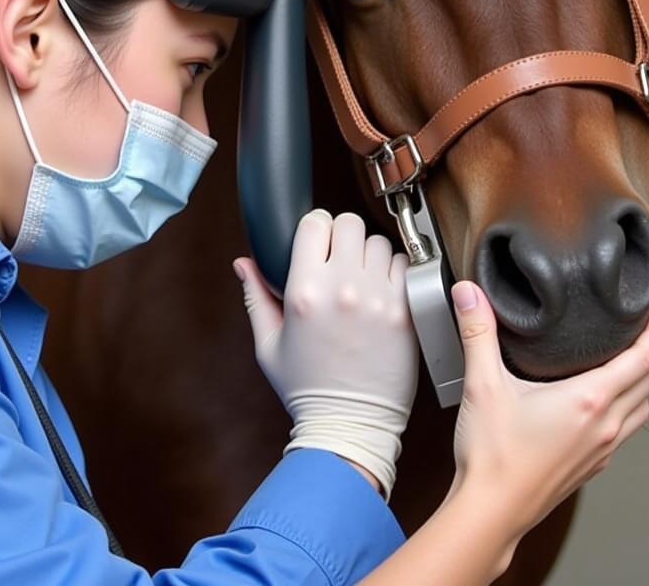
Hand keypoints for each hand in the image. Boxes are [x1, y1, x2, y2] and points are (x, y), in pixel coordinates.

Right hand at [233, 210, 418, 500]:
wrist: (349, 425)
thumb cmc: (307, 388)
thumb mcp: (268, 344)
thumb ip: (256, 296)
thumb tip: (243, 263)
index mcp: (305, 291)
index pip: (314, 223)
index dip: (314, 227)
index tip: (316, 240)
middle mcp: (342, 288)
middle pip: (349, 223)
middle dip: (342, 234)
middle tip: (339, 256)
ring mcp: (377, 298)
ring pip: (378, 242)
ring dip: (369, 253)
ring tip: (361, 276)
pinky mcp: (404, 311)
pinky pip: (405, 266)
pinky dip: (395, 271)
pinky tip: (382, 289)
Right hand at [449, 280, 648, 542]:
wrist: (492, 511)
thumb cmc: (494, 457)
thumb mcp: (483, 383)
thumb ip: (478, 332)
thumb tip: (470, 294)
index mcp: (587, 401)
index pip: (640, 360)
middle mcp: (604, 426)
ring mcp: (601, 449)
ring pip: (641, 409)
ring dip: (646, 381)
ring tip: (639, 362)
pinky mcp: (590, 465)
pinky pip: (624, 430)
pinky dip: (629, 407)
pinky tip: (608, 404)